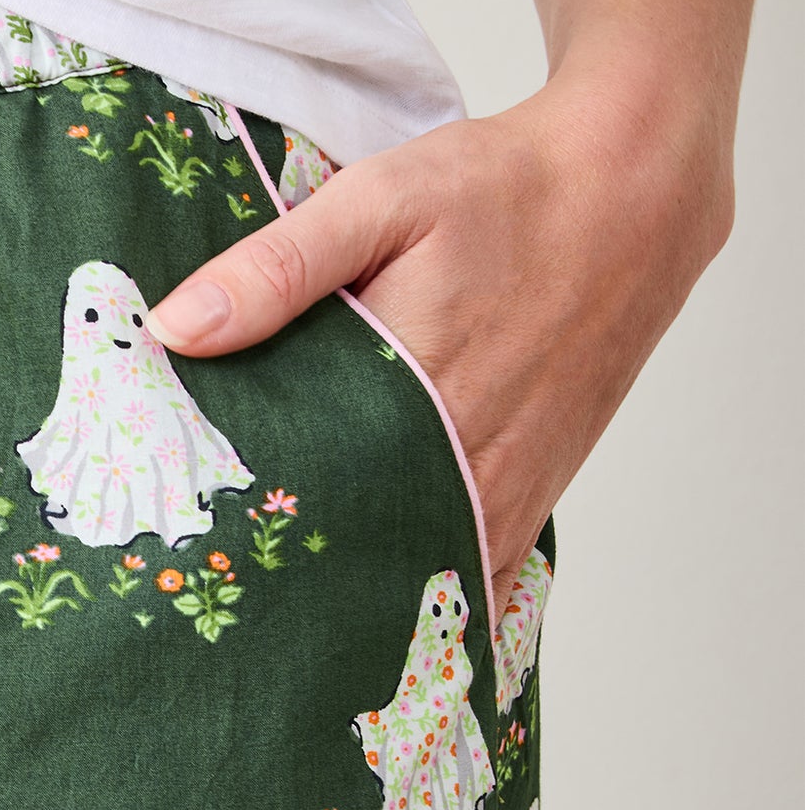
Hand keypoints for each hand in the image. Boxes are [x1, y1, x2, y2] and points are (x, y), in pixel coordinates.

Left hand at [150, 68, 734, 617]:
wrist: (634, 194)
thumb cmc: (505, 191)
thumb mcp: (380, 201)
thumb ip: (277, 269)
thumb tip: (175, 328)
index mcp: (417, 401)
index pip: (309, 508)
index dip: (249, 544)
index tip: (192, 561)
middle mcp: (470, 468)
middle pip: (359, 562)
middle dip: (293, 588)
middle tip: (222, 599)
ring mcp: (510, 493)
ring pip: (420, 583)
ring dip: (357, 600)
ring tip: (285, 619)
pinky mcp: (535, 495)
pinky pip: (477, 578)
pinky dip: (428, 596)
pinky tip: (374, 610)